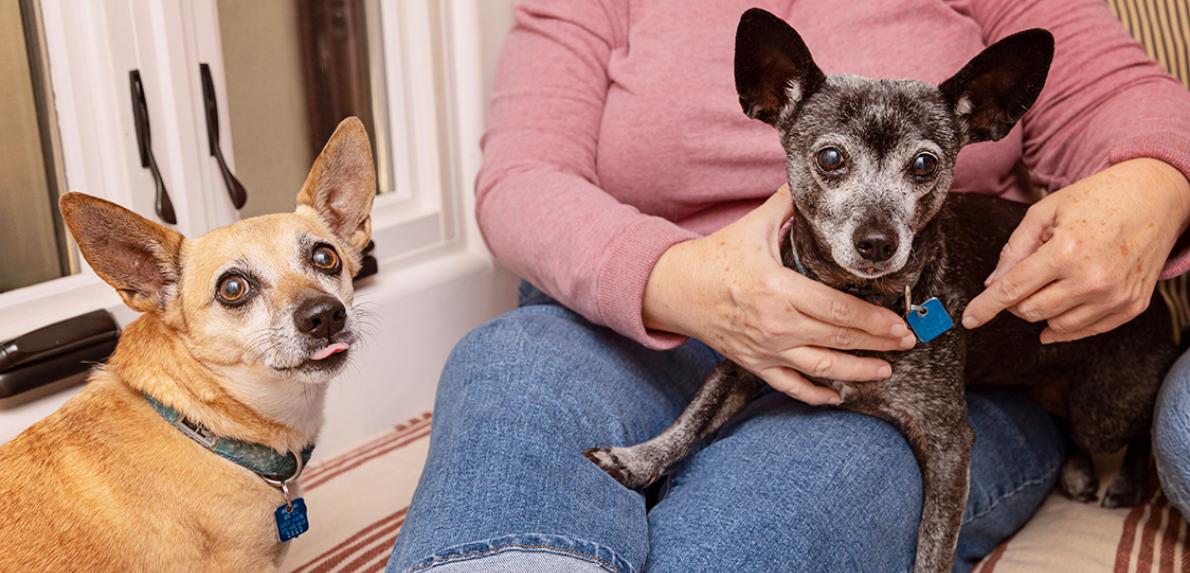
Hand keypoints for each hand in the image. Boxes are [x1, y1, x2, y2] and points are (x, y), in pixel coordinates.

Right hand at [642, 185, 915, 404]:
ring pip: (821, 368)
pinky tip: (839, 396)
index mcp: (778, 290)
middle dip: (877, 344)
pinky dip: (816, 395)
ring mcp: (765, 349)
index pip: (837, 311)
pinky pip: (790, 386)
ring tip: (885, 370)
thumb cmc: (716, 257)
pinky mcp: (755, 363)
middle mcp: (775, 325)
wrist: (676, 290)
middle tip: (906, 341)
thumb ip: (786, 205)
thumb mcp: (752, 227)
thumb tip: (811, 178)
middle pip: (837, 340)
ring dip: (858, 372)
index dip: (873, 321)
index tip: (900, 324)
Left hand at [963, 158, 1189, 342]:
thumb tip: (992, 284)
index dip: (985, 307)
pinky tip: (1057, 312)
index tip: (969, 319)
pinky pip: (1087, 330)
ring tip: (1052, 280)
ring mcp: (1116, 296)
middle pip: (1030, 311)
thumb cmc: (1098, 198)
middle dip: (1015, 300)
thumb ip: (1015, 249)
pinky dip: (1066, 325)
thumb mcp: (1046, 211)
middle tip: (1023, 278)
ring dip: (1041, 310)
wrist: (1156, 196)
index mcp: (1066, 250)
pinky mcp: (1132, 305)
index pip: (1013, 289)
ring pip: (1055, 325)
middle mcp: (1093, 279)